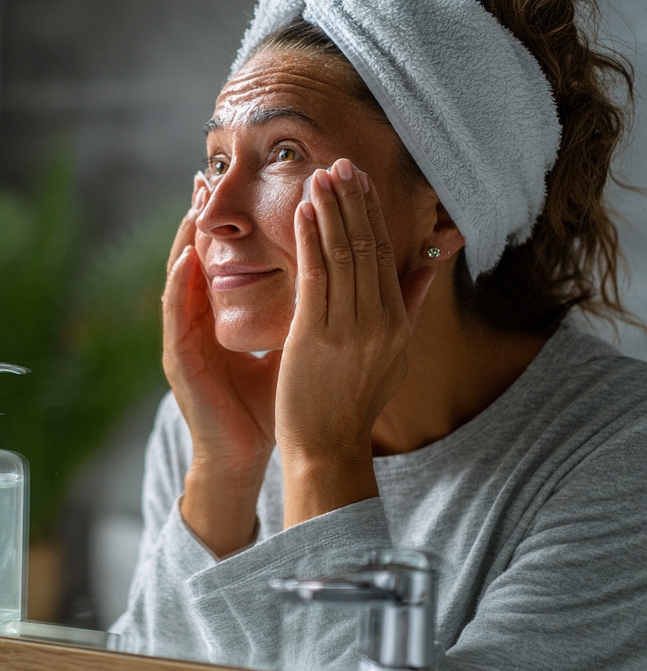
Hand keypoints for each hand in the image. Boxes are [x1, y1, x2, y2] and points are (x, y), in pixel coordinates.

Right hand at [163, 181, 280, 554]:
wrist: (254, 453)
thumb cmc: (276, 402)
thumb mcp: (300, 343)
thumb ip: (314, 309)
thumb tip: (344, 278)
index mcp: (227, 315)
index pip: (228, 258)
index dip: (234, 223)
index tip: (236, 186)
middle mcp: (201, 320)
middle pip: (199, 258)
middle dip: (200, 217)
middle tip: (207, 175)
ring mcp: (185, 337)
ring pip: (181, 277)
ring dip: (184, 238)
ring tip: (194, 202)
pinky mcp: (179, 358)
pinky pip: (174, 313)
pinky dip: (178, 283)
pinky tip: (187, 258)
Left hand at [276, 159, 433, 525]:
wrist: (327, 447)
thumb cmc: (352, 401)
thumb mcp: (393, 353)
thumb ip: (408, 305)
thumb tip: (430, 262)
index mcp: (397, 323)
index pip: (387, 254)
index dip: (372, 213)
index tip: (360, 180)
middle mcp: (379, 322)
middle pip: (367, 247)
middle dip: (352, 201)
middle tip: (339, 163)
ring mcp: (349, 330)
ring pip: (342, 256)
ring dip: (329, 211)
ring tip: (318, 176)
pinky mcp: (316, 339)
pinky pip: (315, 278)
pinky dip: (309, 241)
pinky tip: (302, 213)